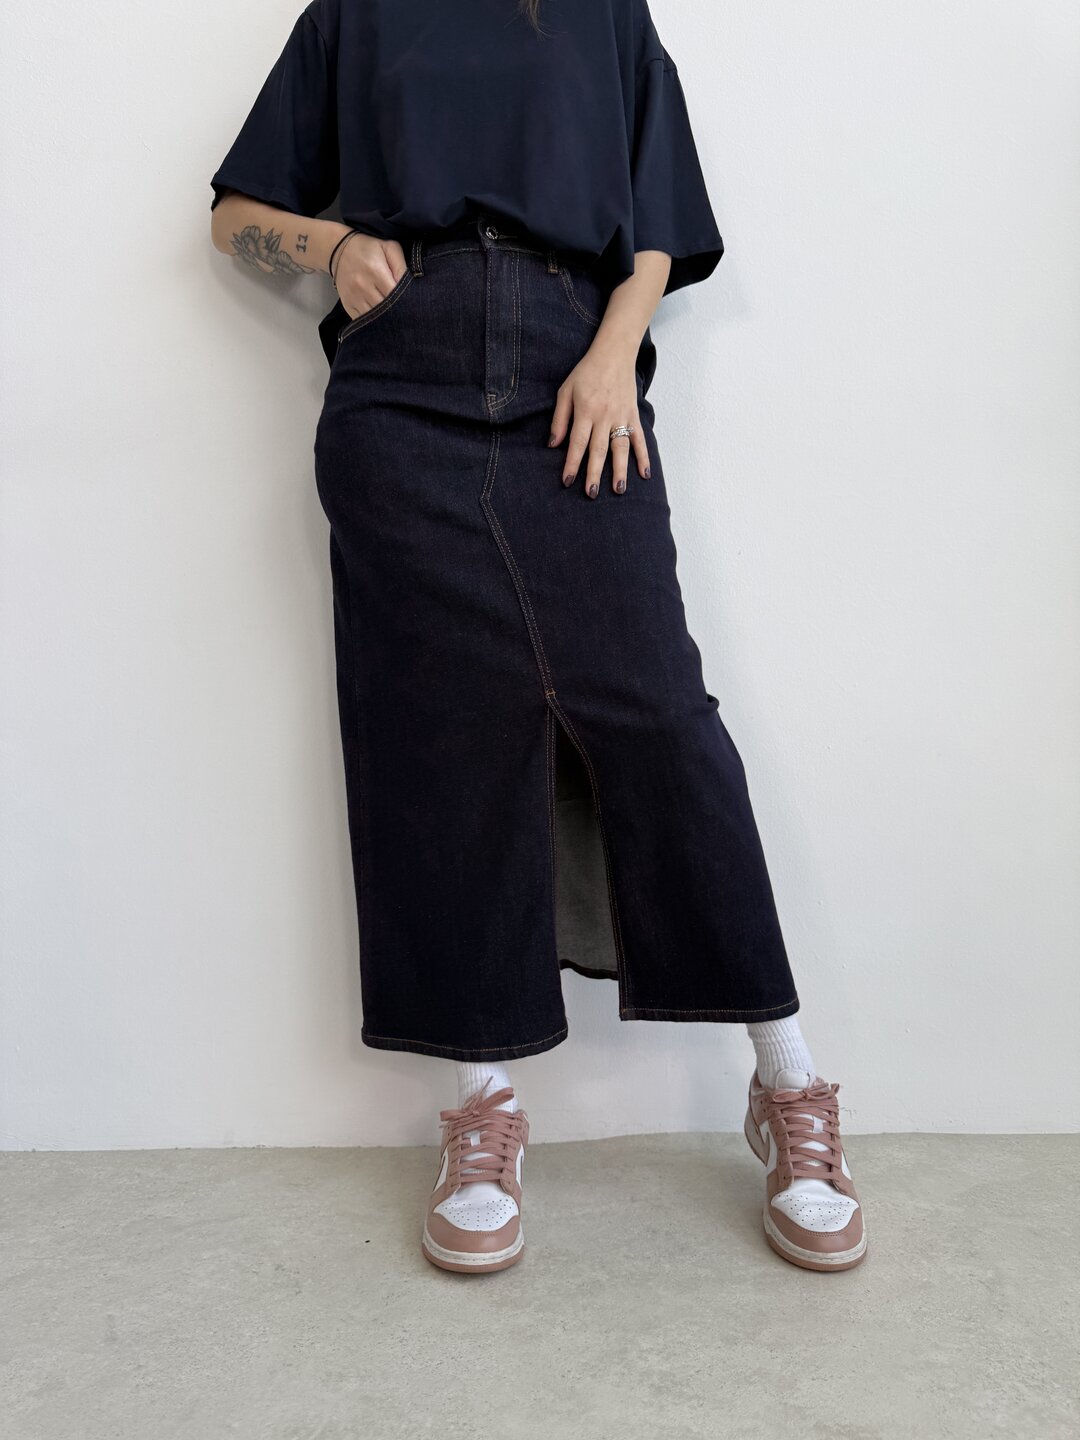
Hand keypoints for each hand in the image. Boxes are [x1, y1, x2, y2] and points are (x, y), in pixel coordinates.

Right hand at [333, 233, 409, 320]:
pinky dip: (372, 321)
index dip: (405, 300)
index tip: (411, 301)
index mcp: (375, 272)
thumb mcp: (388, 248)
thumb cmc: (368, 249)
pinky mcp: (347, 305)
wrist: (339, 250)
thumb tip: (409, 285)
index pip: (395, 294)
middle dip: (396, 310)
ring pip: (374, 318)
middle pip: (385, 309)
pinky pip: (363, 320)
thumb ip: (401, 265)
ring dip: (385, 318)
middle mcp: (363, 287)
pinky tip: (379, 317)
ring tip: (392, 314)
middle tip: (404, 310)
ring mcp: (354, 298)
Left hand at [548, 335, 650, 496]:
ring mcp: (621, 417)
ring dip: (620, 470)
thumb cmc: (586, 372)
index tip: (567, 481)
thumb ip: (560, 418)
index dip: (572, 463)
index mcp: (586, 411)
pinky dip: (643, 456)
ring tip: (618, 490)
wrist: (614, 353)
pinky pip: (640, 439)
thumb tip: (553, 444)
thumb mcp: (565, 391)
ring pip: (621, 448)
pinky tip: (645, 474)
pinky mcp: (633, 416)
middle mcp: (605, 417)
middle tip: (590, 493)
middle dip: (594, 473)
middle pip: (599, 450)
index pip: (577, 443)